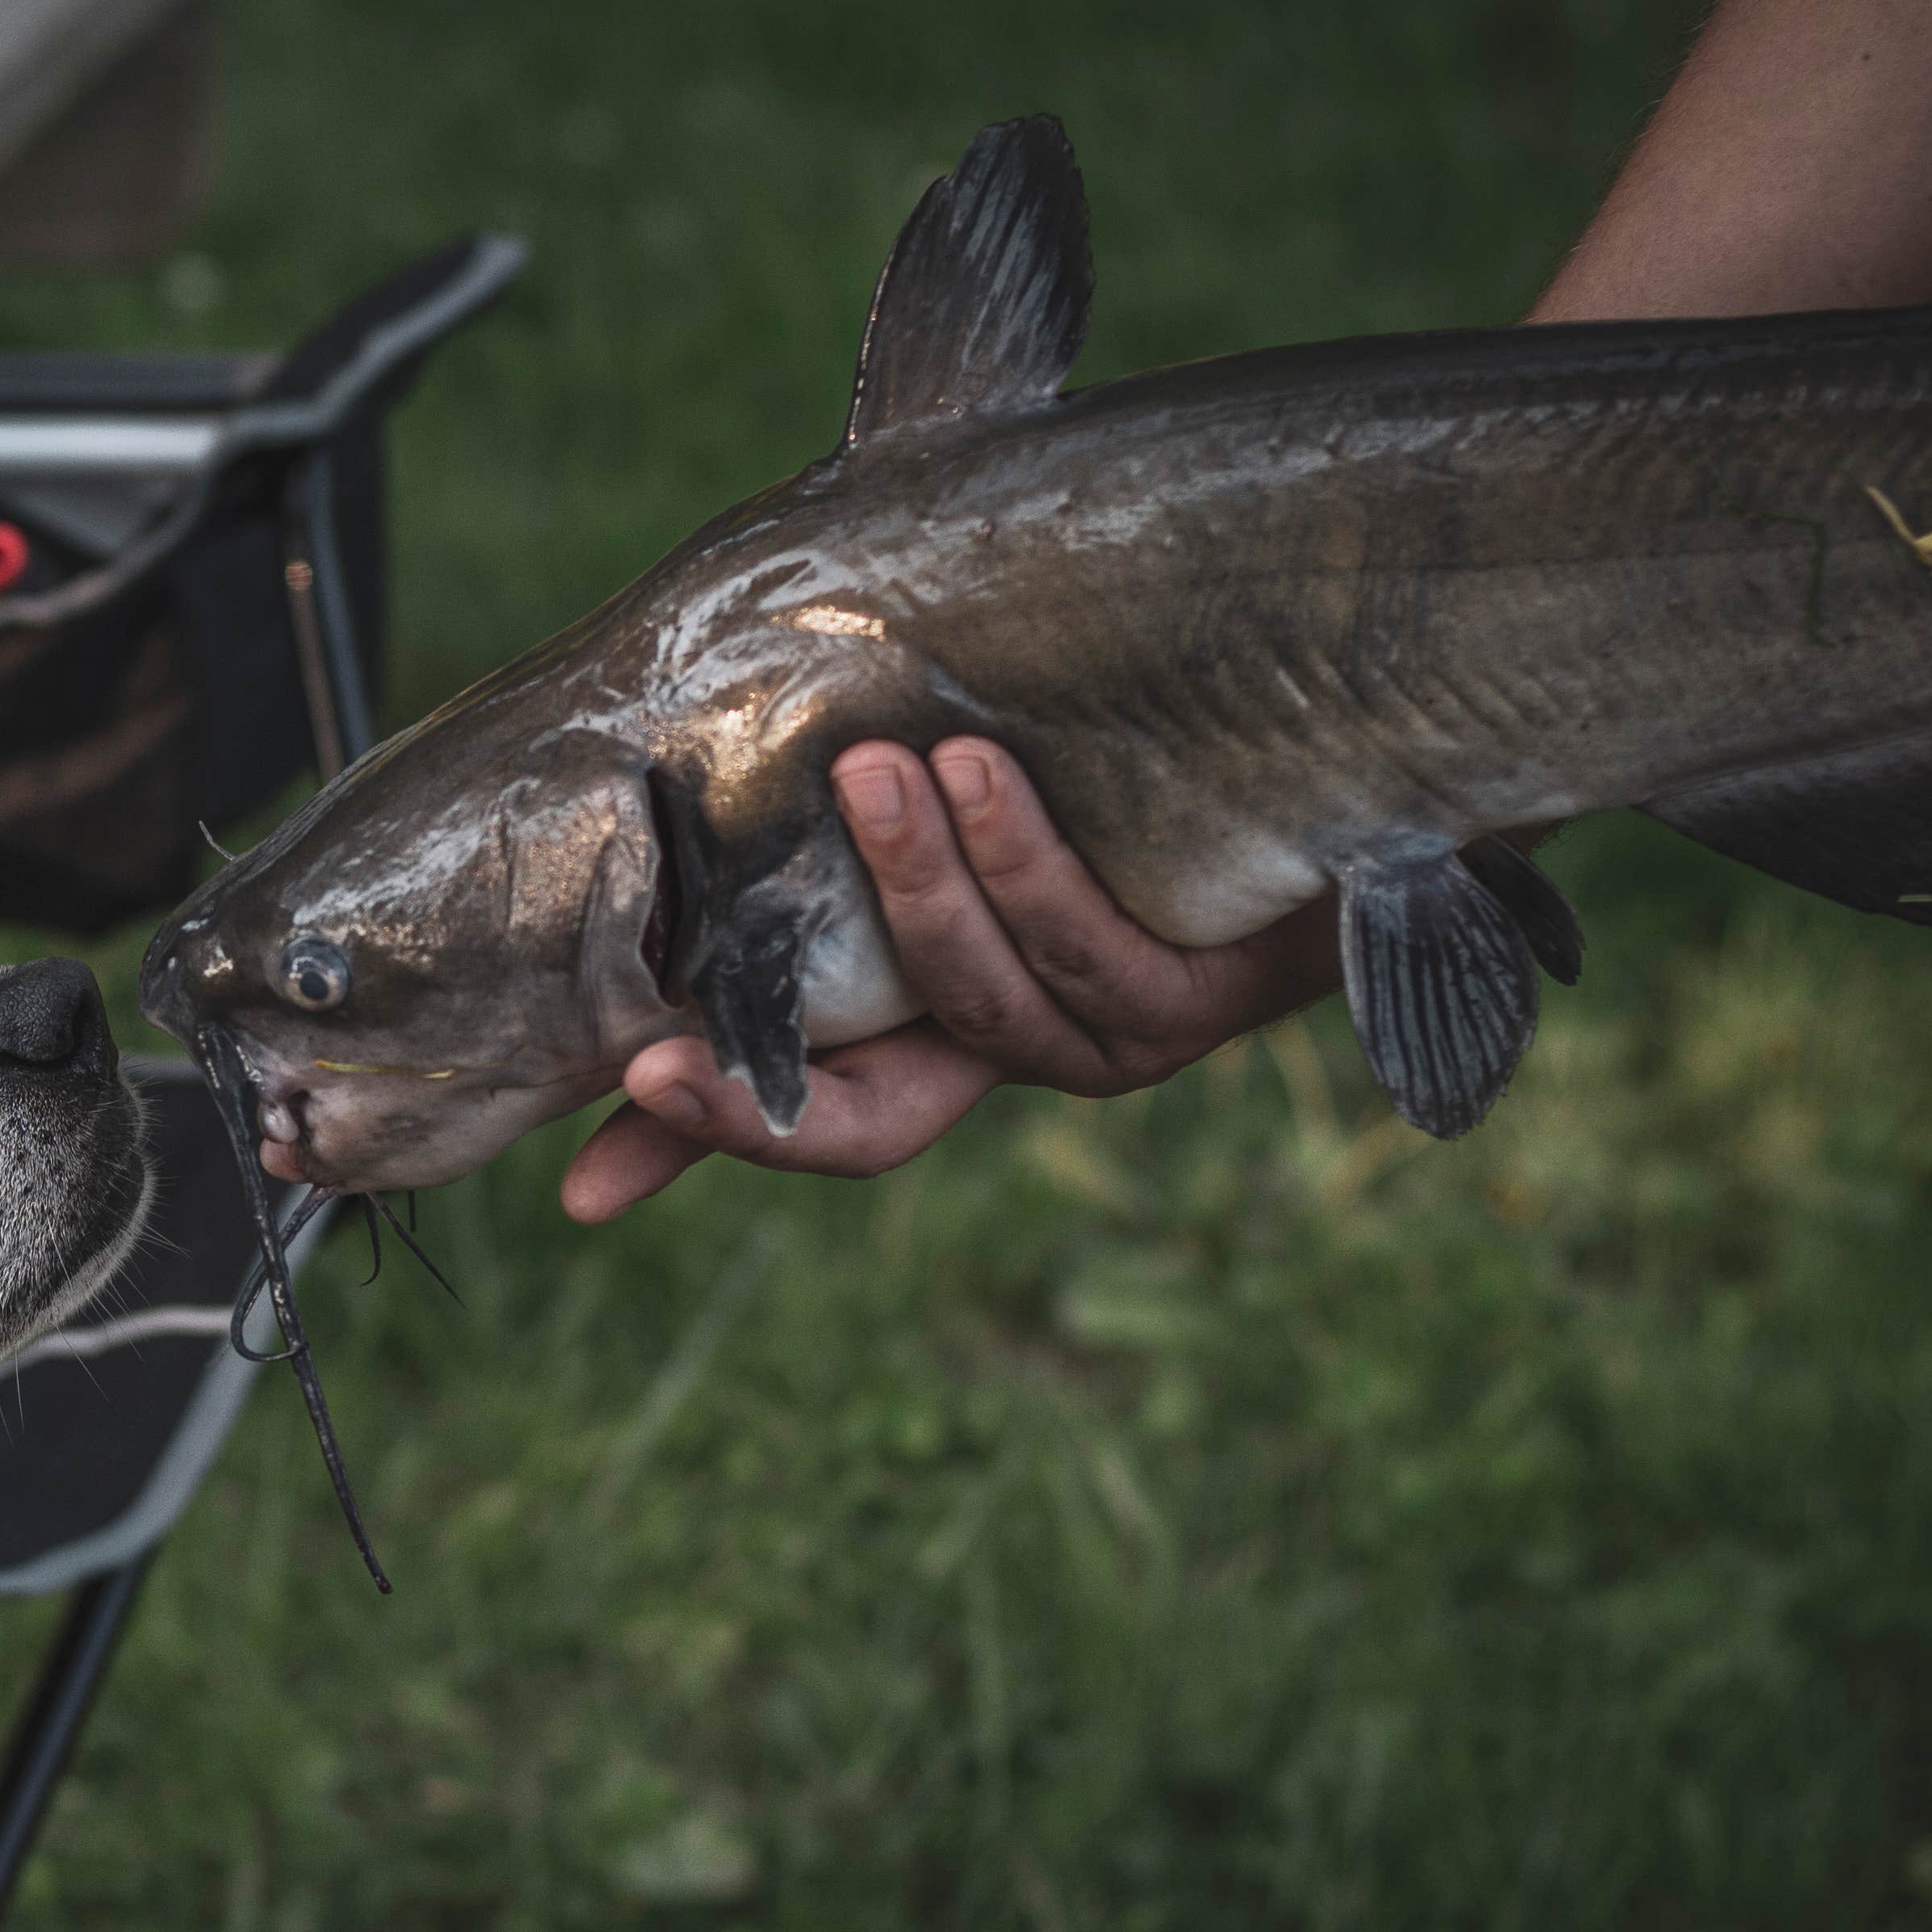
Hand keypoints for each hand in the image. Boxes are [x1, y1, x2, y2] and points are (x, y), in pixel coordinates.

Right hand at [558, 737, 1341, 1223]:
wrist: (1351, 740)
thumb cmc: (1132, 749)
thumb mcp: (969, 790)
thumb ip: (852, 812)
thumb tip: (684, 763)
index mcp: (951, 1025)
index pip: (803, 1113)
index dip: (697, 1152)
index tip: (580, 1191)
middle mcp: (1025, 1053)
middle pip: (872, 1121)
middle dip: (752, 1097)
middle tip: (649, 1053)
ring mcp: (1116, 1039)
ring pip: (978, 998)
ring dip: (916, 885)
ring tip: (873, 769)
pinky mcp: (1206, 997)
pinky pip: (1088, 945)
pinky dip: (1021, 859)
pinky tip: (983, 768)